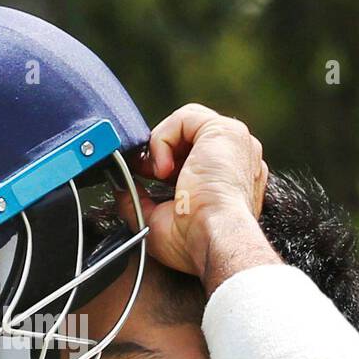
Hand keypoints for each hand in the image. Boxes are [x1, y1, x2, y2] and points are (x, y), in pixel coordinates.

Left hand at [127, 103, 270, 277]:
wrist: (214, 239)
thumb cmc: (195, 240)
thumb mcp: (157, 221)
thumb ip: (139, 201)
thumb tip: (120, 191)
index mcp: (229, 178)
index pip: (194, 152)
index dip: (165, 159)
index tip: (145, 175)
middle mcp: (237, 157)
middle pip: (190, 135)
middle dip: (161, 149)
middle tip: (144, 171)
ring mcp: (236, 142)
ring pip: (186, 124)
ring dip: (161, 144)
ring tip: (157, 173)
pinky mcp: (226, 131)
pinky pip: (184, 118)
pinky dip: (163, 139)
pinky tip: (162, 168)